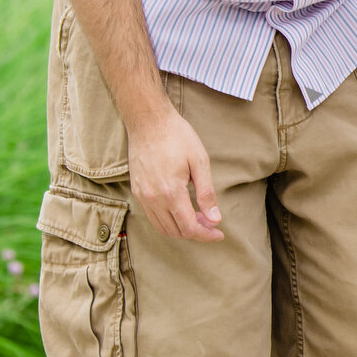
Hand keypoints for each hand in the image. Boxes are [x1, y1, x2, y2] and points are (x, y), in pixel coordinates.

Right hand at [128, 108, 222, 240]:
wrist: (148, 121)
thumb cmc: (177, 137)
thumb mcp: (199, 162)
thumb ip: (207, 193)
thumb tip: (215, 219)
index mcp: (170, 192)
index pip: (189, 227)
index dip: (206, 235)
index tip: (219, 233)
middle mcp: (153, 199)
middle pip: (176, 231)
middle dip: (196, 232)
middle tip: (211, 223)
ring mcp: (142, 196)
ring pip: (162, 228)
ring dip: (181, 229)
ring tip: (198, 218)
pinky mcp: (137, 191)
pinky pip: (152, 217)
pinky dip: (168, 221)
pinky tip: (181, 211)